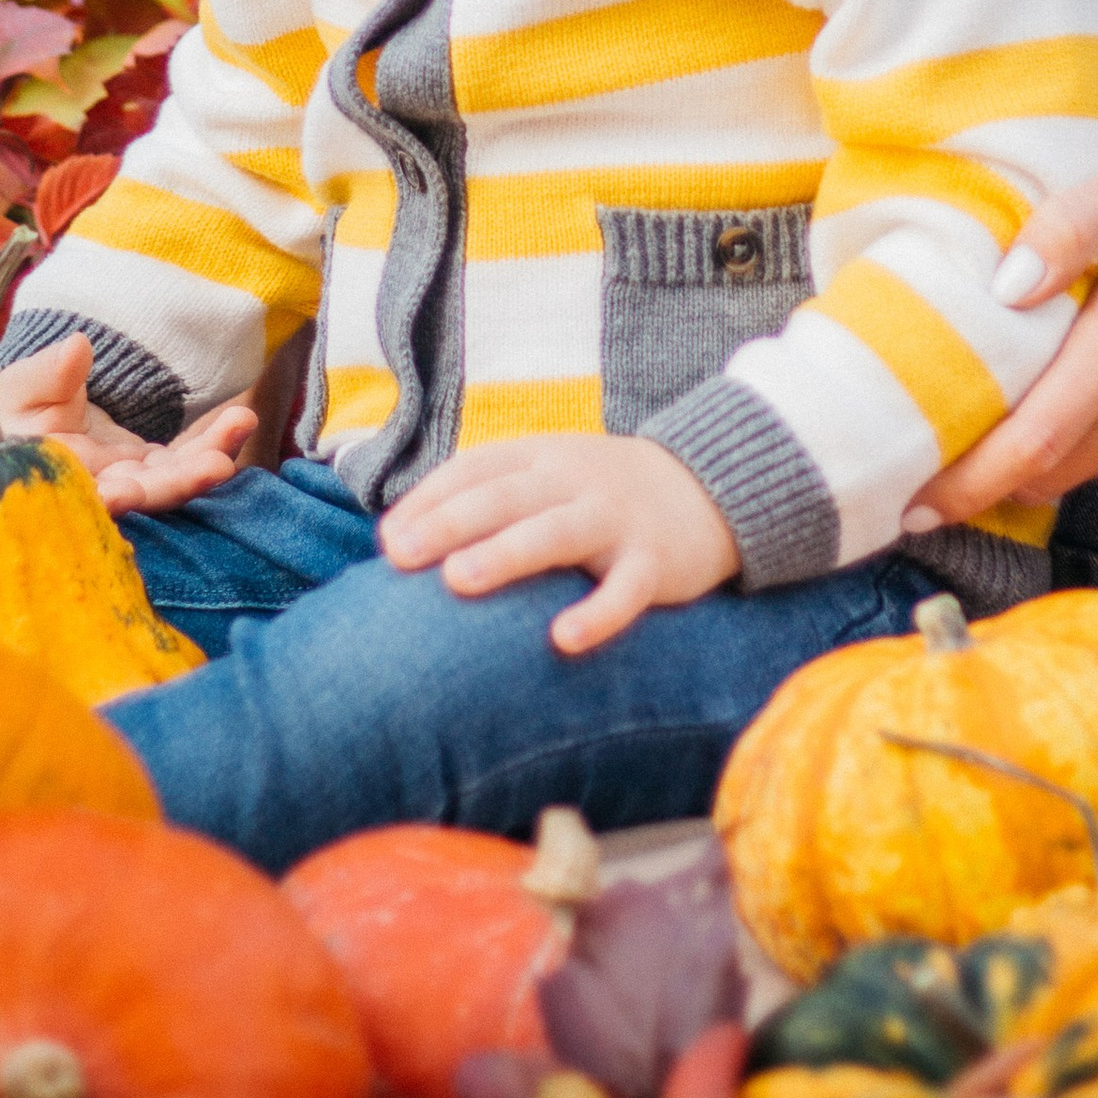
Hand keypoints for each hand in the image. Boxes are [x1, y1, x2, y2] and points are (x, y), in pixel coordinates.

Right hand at [0, 331, 258, 516]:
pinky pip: (182, 458)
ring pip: (172, 476)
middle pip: (145, 494)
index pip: (93, 499)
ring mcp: (126, 481)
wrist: (17, 421)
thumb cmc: (5, 412)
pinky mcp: (145, 465)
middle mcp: (99, 493)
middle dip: (182, 481)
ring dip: (208, 455)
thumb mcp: (16, 391)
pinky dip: (210, 442)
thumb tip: (78, 347)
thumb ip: (46, 375)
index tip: (125, 494)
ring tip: (242, 422)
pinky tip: (238, 422)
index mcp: (60, 485)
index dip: (111, 500)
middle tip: (218, 464)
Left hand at [378, 431, 740, 653]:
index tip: (388, 540)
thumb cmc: (600, 493)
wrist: (710, 486)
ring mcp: (614, 518)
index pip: (474, 470)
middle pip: (503, 497)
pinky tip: (564, 639)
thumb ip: (488, 495)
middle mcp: (572, 480)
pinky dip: (597, 613)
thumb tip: (400, 539)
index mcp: (539, 458)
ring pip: (555, 532)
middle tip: (402, 555)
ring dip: (505, 554)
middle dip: (449, 523)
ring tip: (456, 581)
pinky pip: (625, 589)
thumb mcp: (548, 475)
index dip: (429, 500)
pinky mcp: (654, 560)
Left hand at [915, 0, 1097, 525]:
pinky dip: (1090, 444)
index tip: (907, 500)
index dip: (965, 483)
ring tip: (981, 434)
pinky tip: (1065, 406)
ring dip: (1037, 461)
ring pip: (1093, 469)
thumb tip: (1000, 289)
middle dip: (984, 479)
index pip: (1032, 447)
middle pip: (1052, 472)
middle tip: (921, 464)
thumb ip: (1061, 232)